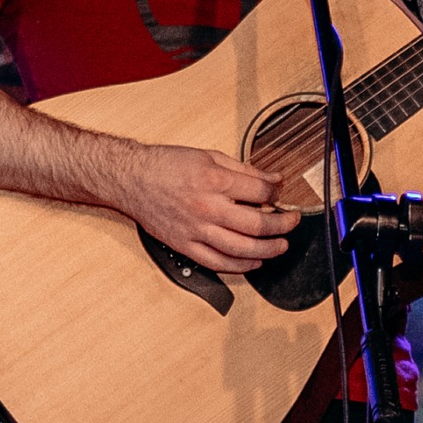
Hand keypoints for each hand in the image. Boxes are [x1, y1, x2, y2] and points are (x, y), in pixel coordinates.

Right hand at [114, 144, 299, 275]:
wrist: (130, 179)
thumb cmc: (166, 165)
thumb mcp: (209, 156)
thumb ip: (244, 170)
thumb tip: (272, 179)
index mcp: (214, 181)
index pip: (260, 193)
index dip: (277, 193)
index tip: (282, 194)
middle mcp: (206, 208)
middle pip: (257, 224)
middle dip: (282, 225)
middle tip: (292, 222)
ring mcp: (195, 230)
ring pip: (241, 249)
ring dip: (268, 250)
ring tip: (280, 246)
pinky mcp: (185, 245)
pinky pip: (218, 262)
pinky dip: (240, 266)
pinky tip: (254, 262)